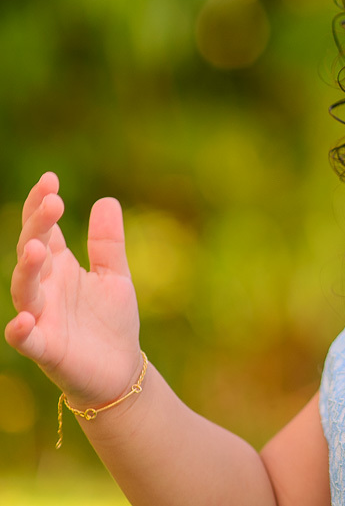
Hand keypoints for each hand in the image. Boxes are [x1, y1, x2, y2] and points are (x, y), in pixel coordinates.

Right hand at [6, 172, 143, 407]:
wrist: (120, 369)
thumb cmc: (110, 322)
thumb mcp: (115, 275)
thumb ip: (107, 242)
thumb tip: (106, 200)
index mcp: (60, 268)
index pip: (44, 231)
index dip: (42, 206)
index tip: (50, 179)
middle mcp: (45, 289)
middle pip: (32, 252)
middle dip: (37, 227)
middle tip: (52, 201)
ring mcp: (42, 318)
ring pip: (24, 290)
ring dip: (26, 269)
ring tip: (37, 247)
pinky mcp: (46, 348)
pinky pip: (26, 339)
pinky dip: (20, 330)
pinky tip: (23, 318)